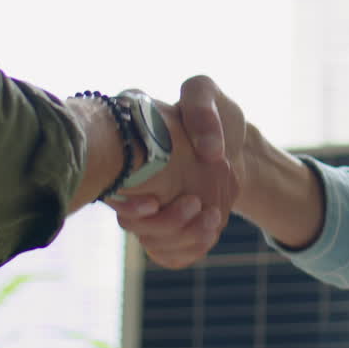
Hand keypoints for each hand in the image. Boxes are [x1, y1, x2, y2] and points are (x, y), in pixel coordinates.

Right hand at [113, 76, 248, 268]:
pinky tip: (209, 231)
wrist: (233, 136)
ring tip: (211, 217)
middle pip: (133, 224)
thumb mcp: (204, 93)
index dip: (129, 205)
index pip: (114, 190)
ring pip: (152, 242)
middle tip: (196, 204)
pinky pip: (170, 254)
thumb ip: (200, 108)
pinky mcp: (175, 227)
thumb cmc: (214, 111)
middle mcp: (133, 184)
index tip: (152, 203)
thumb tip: (208, 149)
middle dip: (166, 223)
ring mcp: (153, 210)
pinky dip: (190, 249)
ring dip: (182, 237)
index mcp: (129, 154)